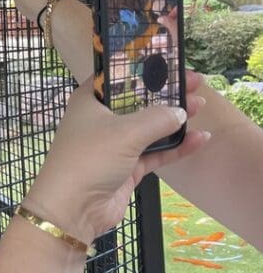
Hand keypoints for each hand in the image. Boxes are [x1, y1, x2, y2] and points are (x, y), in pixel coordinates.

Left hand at [22, 71, 209, 245]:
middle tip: (194, 83)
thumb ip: (156, 119)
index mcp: (90, 100)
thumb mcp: (125, 132)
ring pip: (149, 127)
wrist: (73, 209)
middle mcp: (102, 119)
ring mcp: (115, 145)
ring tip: (200, 106)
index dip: (143, 69)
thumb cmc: (90, 158)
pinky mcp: (127, 168)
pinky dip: (176, 147)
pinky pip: (156, 153)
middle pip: (138, 101)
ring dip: (174, 119)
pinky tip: (200, 139)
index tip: (168, 62)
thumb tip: (180, 112)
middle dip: (165, 93)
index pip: (118, 77)